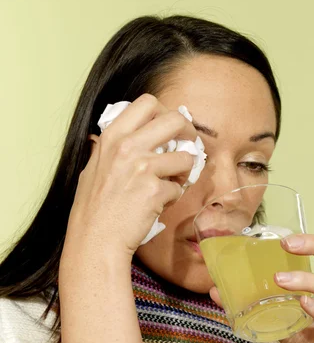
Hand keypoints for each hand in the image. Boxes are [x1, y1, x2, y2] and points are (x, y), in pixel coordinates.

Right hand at [63, 94, 196, 259]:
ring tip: (171, 184)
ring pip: (186, 157)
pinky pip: (178, 188)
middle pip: (175, 119)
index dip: (165, 112)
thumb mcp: (94, 167)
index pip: (147, 103)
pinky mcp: (156, 190)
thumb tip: (132, 135)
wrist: (95, 239)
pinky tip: (157, 205)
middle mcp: (128, 146)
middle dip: (188, 131)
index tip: (170, 127)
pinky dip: (172, 198)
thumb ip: (113, 149)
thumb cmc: (94, 208)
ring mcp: (143, 167)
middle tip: (189, 145)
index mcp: (112, 136)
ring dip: (184, 171)